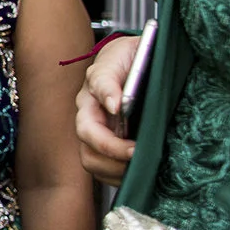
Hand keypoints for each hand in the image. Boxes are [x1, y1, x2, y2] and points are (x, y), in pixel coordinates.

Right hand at [75, 36, 138, 185]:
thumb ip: (110, 78)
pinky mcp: (107, 146)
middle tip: (139, 156)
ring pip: (92, 162)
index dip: (108, 141)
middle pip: (87, 148)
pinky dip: (121, 176)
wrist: (137, 59)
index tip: (134, 146)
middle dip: (113, 157)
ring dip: (116, 170)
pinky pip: (104, 170)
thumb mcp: (123, 54)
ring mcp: (96, 133)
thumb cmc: (131, 55)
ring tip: (142, 168)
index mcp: (90, 96)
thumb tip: (114, 104)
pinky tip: (140, 170)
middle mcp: (88, 117)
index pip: (89, 125)